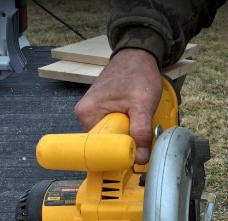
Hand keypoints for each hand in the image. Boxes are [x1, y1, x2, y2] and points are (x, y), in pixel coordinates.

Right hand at [74, 48, 162, 162]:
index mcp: (87, 114)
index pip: (96, 149)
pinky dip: (125, 130)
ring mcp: (92, 113)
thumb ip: (141, 132)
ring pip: (110, 137)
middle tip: (139, 141)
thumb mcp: (142, 105)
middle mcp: (84, 115)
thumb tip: (139, 159)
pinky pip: (112, 129)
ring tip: (138, 127)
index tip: (130, 158)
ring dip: (125, 137)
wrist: (138, 55)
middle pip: (103, 145)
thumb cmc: (138, 75)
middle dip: (122, 146)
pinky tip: (134, 122)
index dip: (114, 156)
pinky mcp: (101, 112)